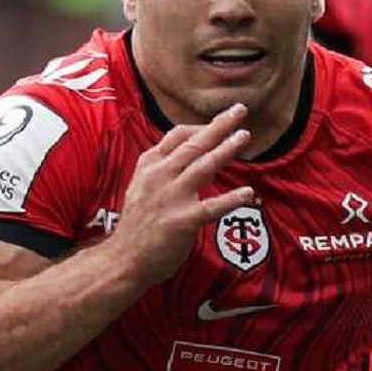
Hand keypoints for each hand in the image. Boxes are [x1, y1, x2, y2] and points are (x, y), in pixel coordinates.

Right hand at [109, 103, 254, 284]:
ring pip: (204, 166)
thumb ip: (161, 170)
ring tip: (244, 136)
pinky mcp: (181, 221)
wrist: (122, 260)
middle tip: (240, 110)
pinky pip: (212, 207)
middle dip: (220, 125)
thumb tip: (185, 156)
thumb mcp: (141, 187)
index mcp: (149, 166)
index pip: (177, 135)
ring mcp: (170, 198)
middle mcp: (159, 176)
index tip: (220, 121)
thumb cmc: (136, 226)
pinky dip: (232, 199)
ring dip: (227, 149)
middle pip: (194, 143)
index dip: (201, 126)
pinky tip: (248, 193)